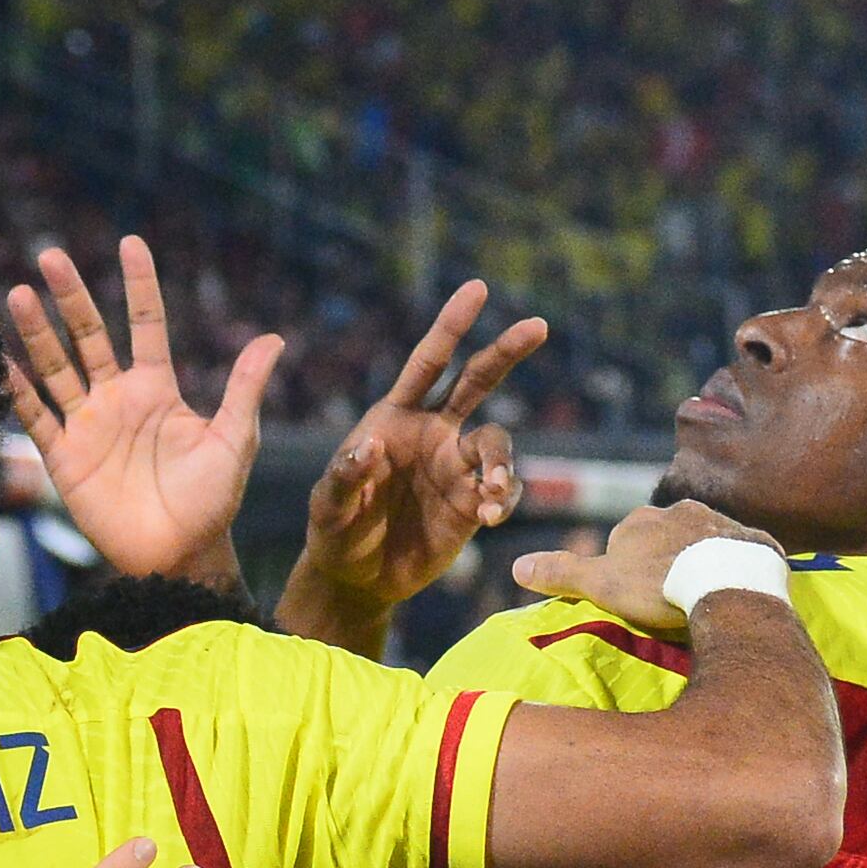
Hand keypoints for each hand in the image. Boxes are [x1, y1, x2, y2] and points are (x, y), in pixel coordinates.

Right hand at [6, 237, 284, 583]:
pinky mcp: (64, 459)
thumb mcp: (234, 440)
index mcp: (157, 388)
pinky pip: (36, 418)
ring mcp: (88, 426)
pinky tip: (0, 360)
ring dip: (38, 333)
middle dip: (71, 296)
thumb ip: (244, 390)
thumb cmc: (212, 501)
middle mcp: (118, 399)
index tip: (130, 242)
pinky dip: (18, 391)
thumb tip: (273, 339)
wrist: (178, 555)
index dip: (139, 285)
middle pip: (89, 335)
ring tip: (20, 293)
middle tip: (52, 255)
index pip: (145, 324)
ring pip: (57, 368)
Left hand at [288, 280, 542, 646]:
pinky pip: (503, 490)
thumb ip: (344, 477)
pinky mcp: (472, 504)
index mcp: (396, 418)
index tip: (477, 289)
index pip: (428, 363)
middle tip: (538, 325)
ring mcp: (456, 467)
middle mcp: (433, 433)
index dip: (451, 326)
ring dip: (500, 462)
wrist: (357, 578)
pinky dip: (505, 497)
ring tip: (489, 491)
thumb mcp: (328, 507)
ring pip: (496, 443)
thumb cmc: (335, 532)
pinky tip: (491, 515)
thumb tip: (368, 447)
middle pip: (477, 381)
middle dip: (506, 351)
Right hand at [509, 499, 770, 635]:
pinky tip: (732, 588)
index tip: (635, 597)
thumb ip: (562, 573)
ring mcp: (717, 520)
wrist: (725, 582)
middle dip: (664, 560)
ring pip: (701, 540)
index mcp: (639, 520)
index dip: (626, 570)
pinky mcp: (750, 537)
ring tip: (701, 594)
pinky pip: (737, 550)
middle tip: (668, 597)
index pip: (624, 540)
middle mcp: (678, 509)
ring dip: (699, 561)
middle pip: (664, 537)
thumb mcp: (601, 584)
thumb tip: (517, 565)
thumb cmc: (657, 584)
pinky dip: (732, 565)